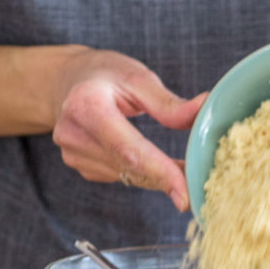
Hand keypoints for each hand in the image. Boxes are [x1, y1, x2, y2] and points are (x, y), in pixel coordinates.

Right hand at [51, 48, 205, 210]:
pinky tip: (156, 163)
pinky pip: (120, 176)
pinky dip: (143, 173)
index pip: (128, 149)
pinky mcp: (80, 166)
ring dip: (158, 177)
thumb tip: (203, 110)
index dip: (159, 172)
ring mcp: (73, 154)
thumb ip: (168, 102)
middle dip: (167, 178)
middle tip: (199, 182)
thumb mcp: (137, 77)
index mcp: (86, 105)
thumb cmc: (104, 74)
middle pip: (129, 167)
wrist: (65, 81)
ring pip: (127, 176)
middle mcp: (74, 134)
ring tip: (183, 167)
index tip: (184, 194)